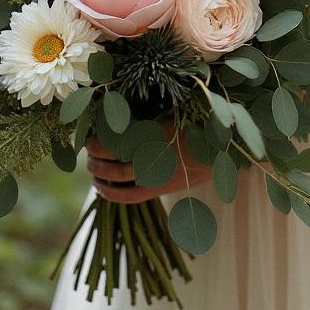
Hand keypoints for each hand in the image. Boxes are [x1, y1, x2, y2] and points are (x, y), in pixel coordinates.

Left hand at [85, 125, 212, 204]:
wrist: (223, 146)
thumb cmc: (196, 122)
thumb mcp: (170, 113)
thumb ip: (145, 119)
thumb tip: (116, 113)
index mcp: (152, 135)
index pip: (113, 143)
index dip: (95, 143)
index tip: (85, 138)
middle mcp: (151, 157)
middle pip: (111, 162)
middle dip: (94, 159)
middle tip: (86, 153)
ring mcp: (156, 176)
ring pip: (118, 181)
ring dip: (100, 175)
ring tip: (91, 169)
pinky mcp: (161, 189)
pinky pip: (131, 196)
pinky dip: (112, 194)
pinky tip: (102, 188)